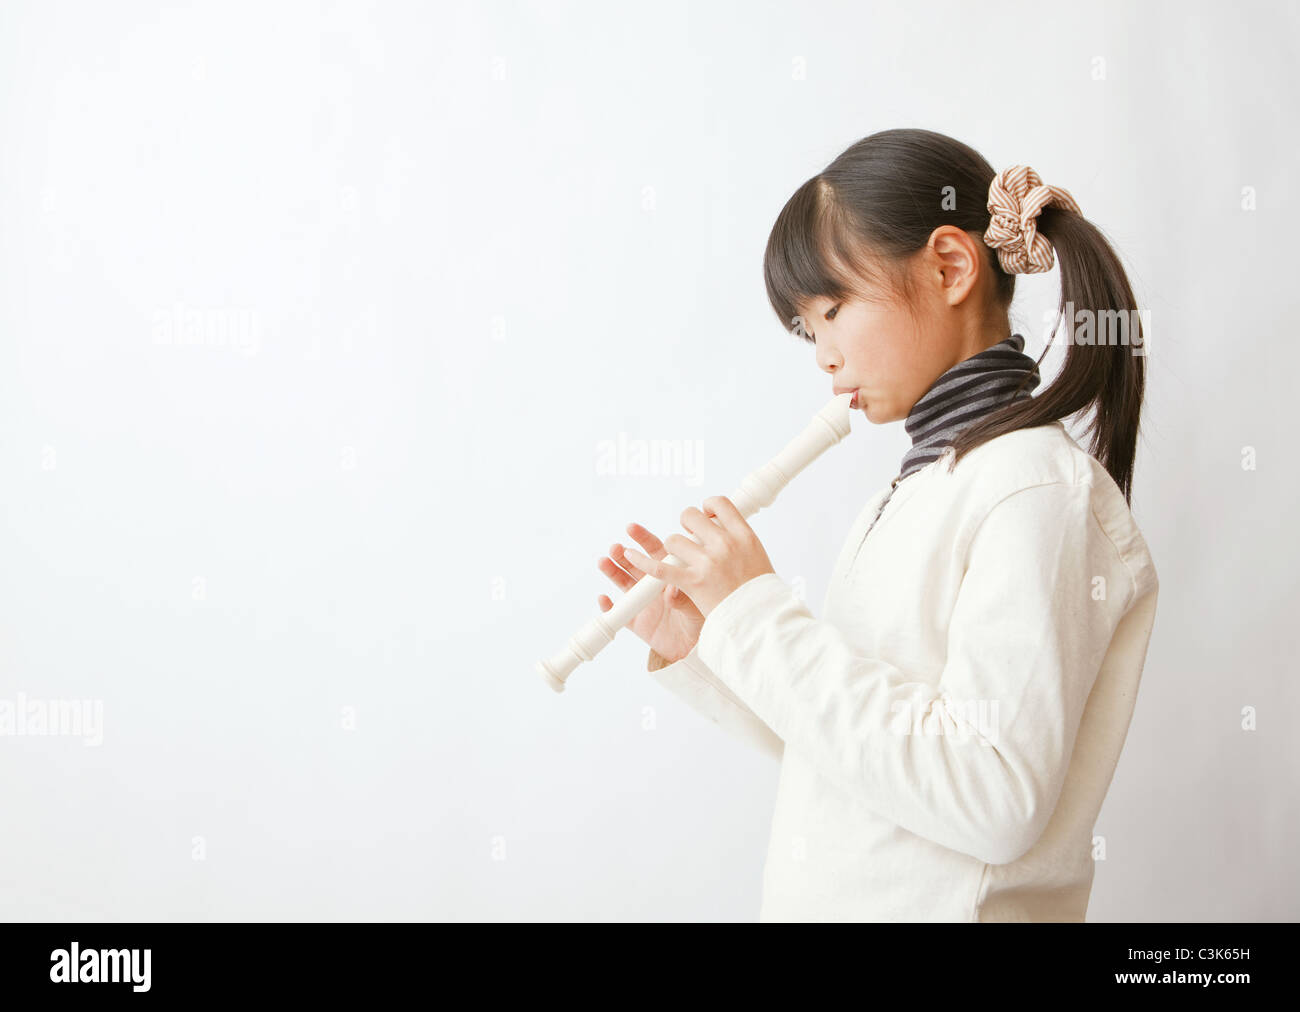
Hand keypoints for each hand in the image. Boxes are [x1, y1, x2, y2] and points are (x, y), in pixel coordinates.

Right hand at [597, 522, 704, 664]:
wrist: (694, 649)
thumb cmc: (700, 622)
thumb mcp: (696, 610)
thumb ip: (683, 600)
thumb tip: (672, 589)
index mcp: (669, 574)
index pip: (655, 551)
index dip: (643, 539)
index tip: (632, 528)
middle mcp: (652, 585)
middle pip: (634, 563)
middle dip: (623, 553)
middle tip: (616, 547)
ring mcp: (641, 602)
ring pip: (622, 582)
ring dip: (612, 571)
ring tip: (604, 562)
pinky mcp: (634, 621)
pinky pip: (618, 613)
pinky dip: (608, 607)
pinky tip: (604, 598)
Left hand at [620, 496, 774, 616]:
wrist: (760, 623)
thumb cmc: (760, 594)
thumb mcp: (757, 559)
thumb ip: (738, 541)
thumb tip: (721, 525)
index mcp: (744, 536)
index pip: (721, 505)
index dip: (709, 506)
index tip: (707, 514)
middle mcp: (725, 545)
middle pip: (692, 517)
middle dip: (686, 523)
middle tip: (689, 535)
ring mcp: (706, 564)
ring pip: (674, 540)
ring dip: (673, 548)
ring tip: (680, 558)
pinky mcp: (691, 584)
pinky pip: (659, 568)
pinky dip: (641, 561)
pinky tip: (629, 554)